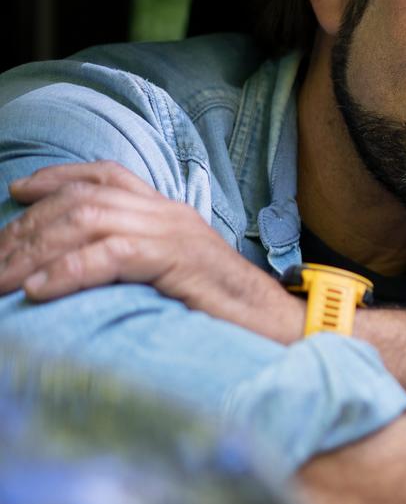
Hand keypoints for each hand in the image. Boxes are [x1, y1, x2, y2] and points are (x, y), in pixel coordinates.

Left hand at [0, 161, 302, 342]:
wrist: (279, 327)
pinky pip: (112, 254)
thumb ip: (140, 261)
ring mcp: (175, 233)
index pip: (106, 176)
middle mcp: (170, 213)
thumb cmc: (226, 312)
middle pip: (83, 201)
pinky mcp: (178, 260)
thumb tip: (88, 270)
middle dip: (27, 229)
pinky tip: (40, 289)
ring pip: (88, 222)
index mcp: (169, 212)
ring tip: (1, 280)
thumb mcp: (177, 276)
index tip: (17, 192)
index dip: (57, 178)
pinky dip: (69, 271)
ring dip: (35, 252)